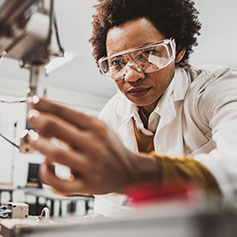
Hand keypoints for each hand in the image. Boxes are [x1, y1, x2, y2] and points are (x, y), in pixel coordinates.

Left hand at [27, 98, 156, 194]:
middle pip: (57, 128)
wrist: (129, 171)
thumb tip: (49, 115)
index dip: (46, 105)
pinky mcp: (87, 185)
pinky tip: (46, 166)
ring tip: (33, 137)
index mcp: (97, 127)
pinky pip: (60, 184)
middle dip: (38, 120)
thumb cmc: (111, 148)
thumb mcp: (101, 127)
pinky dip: (47, 175)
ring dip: (38, 144)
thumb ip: (78, 122)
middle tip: (31, 118)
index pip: (66, 111)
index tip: (34, 101)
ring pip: (55, 154)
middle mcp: (93, 145)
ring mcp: (90, 166)